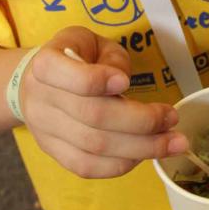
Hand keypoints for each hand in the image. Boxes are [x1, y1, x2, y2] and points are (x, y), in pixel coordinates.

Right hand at [20, 26, 187, 178]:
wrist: (35, 81)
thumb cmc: (73, 56)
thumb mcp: (91, 42)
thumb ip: (110, 59)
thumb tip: (123, 82)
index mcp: (45, 64)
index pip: (64, 75)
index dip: (96, 81)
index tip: (126, 83)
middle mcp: (39, 99)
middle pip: (92, 116)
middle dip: (140, 121)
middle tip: (173, 119)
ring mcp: (44, 131)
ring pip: (94, 147)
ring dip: (141, 147)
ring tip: (173, 142)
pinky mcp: (54, 153)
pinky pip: (88, 167)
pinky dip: (121, 164)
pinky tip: (146, 154)